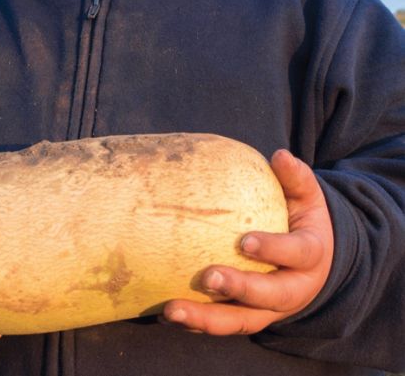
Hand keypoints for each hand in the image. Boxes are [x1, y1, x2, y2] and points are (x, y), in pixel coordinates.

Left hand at [162, 149, 334, 334]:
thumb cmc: (301, 221)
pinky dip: (196, 324)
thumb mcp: (307, 199)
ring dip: (207, 319)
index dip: (274, 249)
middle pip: (270, 296)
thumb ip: (296, 179)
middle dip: (239, 288)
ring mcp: (270, 309)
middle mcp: (293, 289)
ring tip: (172, 311)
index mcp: (311, 256)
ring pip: (241, 320)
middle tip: (207, 277)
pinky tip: (166, 315)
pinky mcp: (248, 317)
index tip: (245, 241)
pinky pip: (222, 324)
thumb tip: (280, 156)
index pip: (298, 254)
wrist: (313, 262)